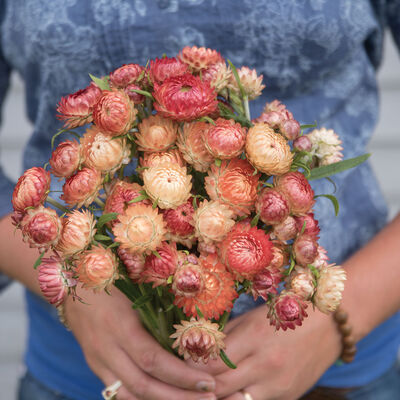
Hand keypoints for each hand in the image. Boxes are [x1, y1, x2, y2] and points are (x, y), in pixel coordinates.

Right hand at [64, 287, 216, 399]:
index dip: (182, 376)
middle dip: (178, 397)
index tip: (208, 382)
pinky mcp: (95, 365)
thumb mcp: (137, 290)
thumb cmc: (114, 279)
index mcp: (120, 325)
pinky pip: (118, 392)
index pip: (153, 360)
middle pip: (143, 385)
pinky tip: (164, 398)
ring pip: (128, 396)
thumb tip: (193, 333)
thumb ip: (160, 313)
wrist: (74, 281)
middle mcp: (106, 348)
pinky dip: (142, 399)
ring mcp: (97, 360)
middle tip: (209, 398)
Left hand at [189, 304, 341, 399]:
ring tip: (205, 387)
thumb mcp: (253, 317)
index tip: (181, 361)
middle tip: (185, 379)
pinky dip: (239, 399)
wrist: (330, 325)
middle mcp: (266, 366)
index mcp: (254, 339)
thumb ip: (227, 334)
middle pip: (218, 387)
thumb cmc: (286, 313)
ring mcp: (278, 386)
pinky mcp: (287, 398)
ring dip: (217, 396)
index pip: (211, 363)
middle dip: (198, 385)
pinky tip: (231, 391)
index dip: (191, 365)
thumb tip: (199, 346)